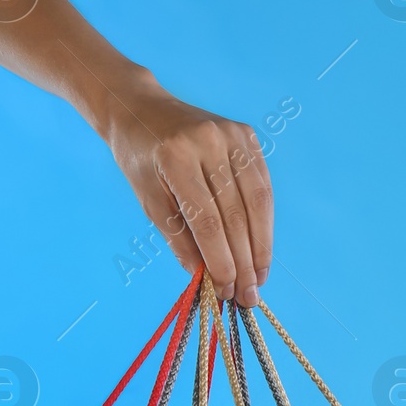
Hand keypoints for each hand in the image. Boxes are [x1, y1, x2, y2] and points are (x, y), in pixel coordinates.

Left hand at [99, 73, 272, 308]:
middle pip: (235, 214)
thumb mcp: (150, 201)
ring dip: (261, 247)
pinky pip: (262, 185)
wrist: (143, 109)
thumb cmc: (141, 160)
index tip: (227, 291)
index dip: (220, 260)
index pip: (206, 221)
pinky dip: (264, 221)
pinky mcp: (247, 134)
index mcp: (176, 158)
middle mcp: (209, 142)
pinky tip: (261, 249)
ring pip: (257, 202)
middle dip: (244, 262)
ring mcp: (232, 135)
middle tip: (247, 296)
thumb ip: (179, 238)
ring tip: (258, 279)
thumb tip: (206, 278)